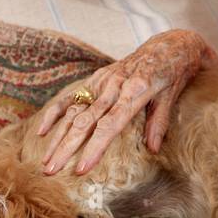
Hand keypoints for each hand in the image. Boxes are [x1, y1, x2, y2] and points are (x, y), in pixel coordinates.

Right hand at [37, 30, 217, 176]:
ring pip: (74, 111)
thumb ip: (159, 122)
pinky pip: (72, 95)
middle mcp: (115, 85)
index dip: (94, 147)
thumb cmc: (174, 73)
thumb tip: (152, 149)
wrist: (171, 45)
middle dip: (66, 148)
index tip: (81, 169)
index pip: (110, 125)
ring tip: (46, 162)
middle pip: (85, 121)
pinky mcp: (97, 77)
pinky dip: (55, 112)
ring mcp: (103, 80)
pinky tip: (43, 132)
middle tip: (51, 172)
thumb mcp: (172, 96)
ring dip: (57, 137)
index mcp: (135, 91)